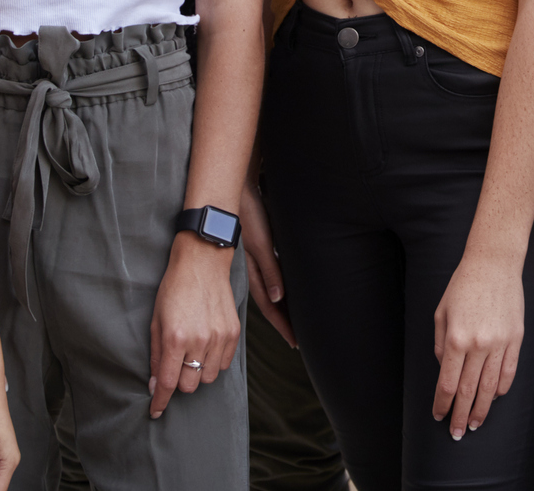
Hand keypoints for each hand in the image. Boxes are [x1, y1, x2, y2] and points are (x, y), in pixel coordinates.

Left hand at [148, 234, 240, 416]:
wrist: (202, 261)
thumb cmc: (174, 289)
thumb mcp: (156, 321)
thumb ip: (157, 356)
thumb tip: (156, 385)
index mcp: (176, 337)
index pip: (169, 383)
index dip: (161, 402)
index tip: (156, 411)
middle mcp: (199, 340)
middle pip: (190, 385)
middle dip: (179, 382)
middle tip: (175, 366)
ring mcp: (219, 337)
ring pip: (209, 378)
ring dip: (198, 373)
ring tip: (192, 354)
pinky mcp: (233, 332)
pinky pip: (224, 364)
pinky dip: (214, 362)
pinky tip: (206, 347)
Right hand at [241, 180, 295, 348]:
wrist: (238, 192)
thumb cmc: (251, 215)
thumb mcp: (262, 244)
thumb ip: (270, 270)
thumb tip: (278, 298)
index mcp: (257, 270)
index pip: (270, 305)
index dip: (282, 324)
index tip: (294, 341)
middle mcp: (257, 268)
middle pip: (271, 302)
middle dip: (283, 321)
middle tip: (295, 339)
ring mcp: (257, 259)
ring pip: (270, 290)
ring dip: (281, 307)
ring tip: (292, 321)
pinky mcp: (260, 248)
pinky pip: (269, 275)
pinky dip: (277, 288)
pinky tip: (284, 291)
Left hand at [431, 250, 523, 439]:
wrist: (494, 263)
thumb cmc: (463, 285)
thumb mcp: (441, 313)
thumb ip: (441, 344)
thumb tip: (445, 369)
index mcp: (457, 338)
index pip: (448, 383)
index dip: (442, 403)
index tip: (438, 415)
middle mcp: (479, 345)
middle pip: (469, 391)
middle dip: (461, 415)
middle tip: (456, 433)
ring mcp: (500, 343)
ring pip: (490, 387)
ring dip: (482, 409)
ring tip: (475, 424)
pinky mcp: (516, 339)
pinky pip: (509, 372)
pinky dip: (501, 389)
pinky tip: (494, 399)